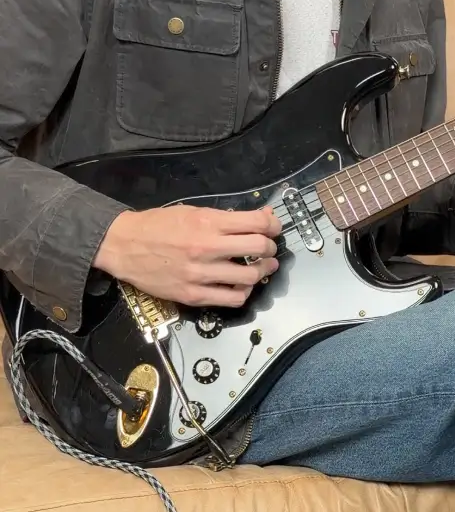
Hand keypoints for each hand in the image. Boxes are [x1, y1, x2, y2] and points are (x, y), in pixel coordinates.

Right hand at [94, 204, 282, 307]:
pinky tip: (240, 286)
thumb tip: (261, 216)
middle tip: (268, 248)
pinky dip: (243, 292)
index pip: (258, 223)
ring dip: (261, 271)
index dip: (273, 224)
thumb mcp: (194, 212)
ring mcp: (200, 274)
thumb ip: (227, 217)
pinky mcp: (192, 295)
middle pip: (259, 248)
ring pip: (250, 277)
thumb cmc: (159, 225)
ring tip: (260, 268)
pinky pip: (231, 299)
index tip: (273, 227)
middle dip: (270, 247)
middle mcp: (208, 248)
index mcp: (209, 223)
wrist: (123, 246)